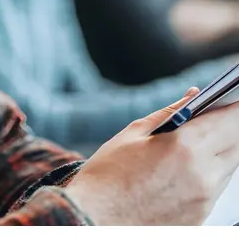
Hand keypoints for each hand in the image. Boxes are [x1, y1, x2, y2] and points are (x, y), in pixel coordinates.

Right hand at [66, 89, 238, 225]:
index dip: (237, 105)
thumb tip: (194, 95)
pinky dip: (212, 171)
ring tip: (200, 138)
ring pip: (231, 166)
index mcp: (186, 146)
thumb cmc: (108, 175)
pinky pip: (218, 188)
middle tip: (217, 114)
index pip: (233, 120)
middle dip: (231, 126)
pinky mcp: (202, 218)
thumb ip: (171, 111)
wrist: (94, 222)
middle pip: (238, 142)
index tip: (235, 95)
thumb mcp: (135, 132)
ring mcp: (205, 200)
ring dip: (223, 149)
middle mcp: (204, 175)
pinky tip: (189, 165)